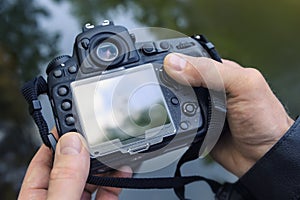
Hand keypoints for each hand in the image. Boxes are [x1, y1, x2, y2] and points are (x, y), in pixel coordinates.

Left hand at [18, 132, 131, 199]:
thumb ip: (65, 179)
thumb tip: (73, 143)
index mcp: (38, 197)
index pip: (44, 159)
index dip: (59, 137)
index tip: (75, 119)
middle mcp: (58, 198)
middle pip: (72, 165)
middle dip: (88, 147)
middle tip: (101, 133)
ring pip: (92, 178)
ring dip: (106, 162)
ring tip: (116, 149)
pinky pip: (107, 192)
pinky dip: (117, 180)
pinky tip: (123, 170)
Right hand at [164, 54, 293, 176]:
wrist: (263, 158)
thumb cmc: (265, 120)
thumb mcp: (242, 85)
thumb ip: (211, 71)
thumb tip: (174, 63)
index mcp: (221, 72)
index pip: (193, 60)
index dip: (176, 60)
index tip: (160, 65)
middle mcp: (210, 89)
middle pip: (180, 80)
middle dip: (168, 82)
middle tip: (159, 86)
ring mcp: (202, 109)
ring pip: (176, 101)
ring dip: (169, 103)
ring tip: (163, 103)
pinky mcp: (196, 126)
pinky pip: (178, 120)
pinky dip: (172, 121)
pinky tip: (170, 119)